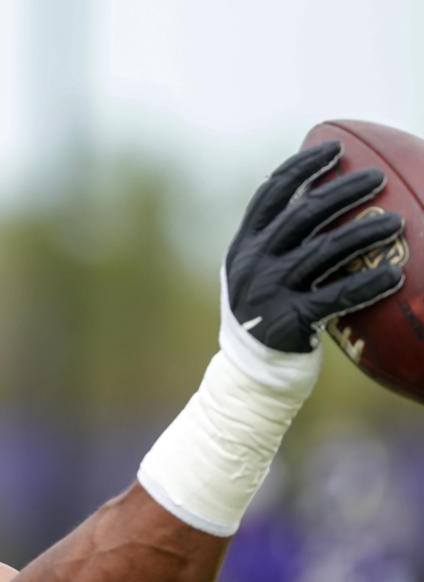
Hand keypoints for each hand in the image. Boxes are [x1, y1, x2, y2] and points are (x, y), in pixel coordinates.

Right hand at [225, 141, 404, 352]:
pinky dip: (368, 285)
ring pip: (324, 251)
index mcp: (243, 246)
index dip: (301, 167)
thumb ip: (277, 243)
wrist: (250, 373)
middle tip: (377, 178)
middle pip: (301, 215)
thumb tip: (322, 199)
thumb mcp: (257, 274)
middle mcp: (253, 263)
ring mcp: (269, 291)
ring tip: (397, 222)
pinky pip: (337, 297)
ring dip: (364, 232)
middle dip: (342, 191)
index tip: (333, 148)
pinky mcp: (289, 320)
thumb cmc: (267, 315)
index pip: (270, 195)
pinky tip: (396, 275)